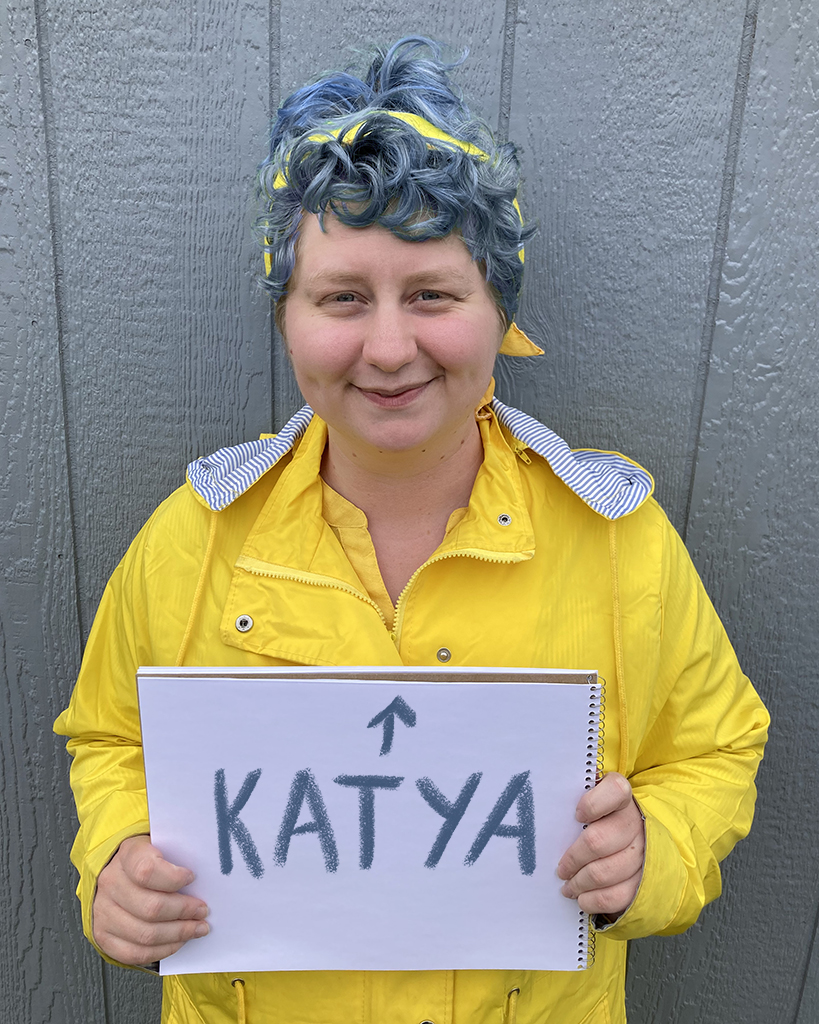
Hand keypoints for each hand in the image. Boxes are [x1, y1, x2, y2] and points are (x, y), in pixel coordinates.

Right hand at [93, 835, 209, 964]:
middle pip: (151, 907)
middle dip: (184, 912)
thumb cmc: (147, 858)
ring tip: (197, 928)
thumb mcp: (160, 845)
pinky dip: (162, 950)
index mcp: (127, 855)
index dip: (173, 878)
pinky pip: (134, 953)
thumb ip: (177, 856)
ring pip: (145, 934)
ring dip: (178, 934)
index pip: (147, 871)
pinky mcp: (103, 935)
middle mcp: (111, 883)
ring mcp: (103, 912)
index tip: (192, 878)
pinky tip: (177, 941)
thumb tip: (205, 878)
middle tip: (203, 911)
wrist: (116, 870)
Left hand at [557, 772, 644, 917]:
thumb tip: (545, 804)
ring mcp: (643, 852)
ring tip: (567, 886)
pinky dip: (594, 901)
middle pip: (598, 841)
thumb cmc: (600, 817)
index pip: (615, 791)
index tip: (577, 816)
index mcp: (621, 797)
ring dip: (580, 883)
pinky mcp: (645, 880)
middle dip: (573, 859)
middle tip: (560, 869)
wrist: (634, 836)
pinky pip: (617, 896)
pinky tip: (583, 899)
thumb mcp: (590, 799)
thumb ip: (573, 798)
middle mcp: (635, 822)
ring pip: (605, 873)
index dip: (593, 805)